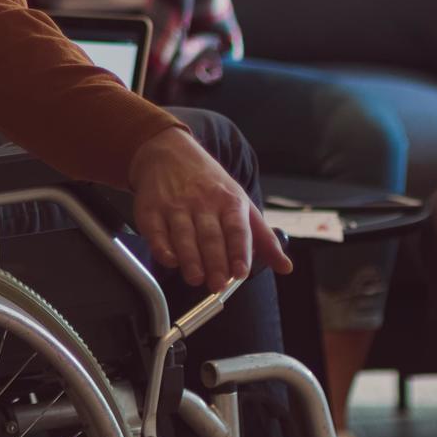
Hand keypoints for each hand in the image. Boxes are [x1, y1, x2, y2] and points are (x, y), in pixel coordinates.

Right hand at [125, 128, 292, 288]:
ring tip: (196, 278)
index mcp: (229, 201)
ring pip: (183, 235)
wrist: (169, 151)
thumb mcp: (241, 203)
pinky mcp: (150, 208)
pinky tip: (170, 260)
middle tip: (217, 285)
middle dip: (215, 262)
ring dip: (190, 259)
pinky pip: (155, 231)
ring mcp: (175, 204)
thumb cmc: (209, 183)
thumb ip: (263, 238)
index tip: (241, 272)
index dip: (239, 251)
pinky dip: (162, 247)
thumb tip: (285, 267)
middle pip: (210, 236)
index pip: (237, 229)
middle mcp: (202, 202)